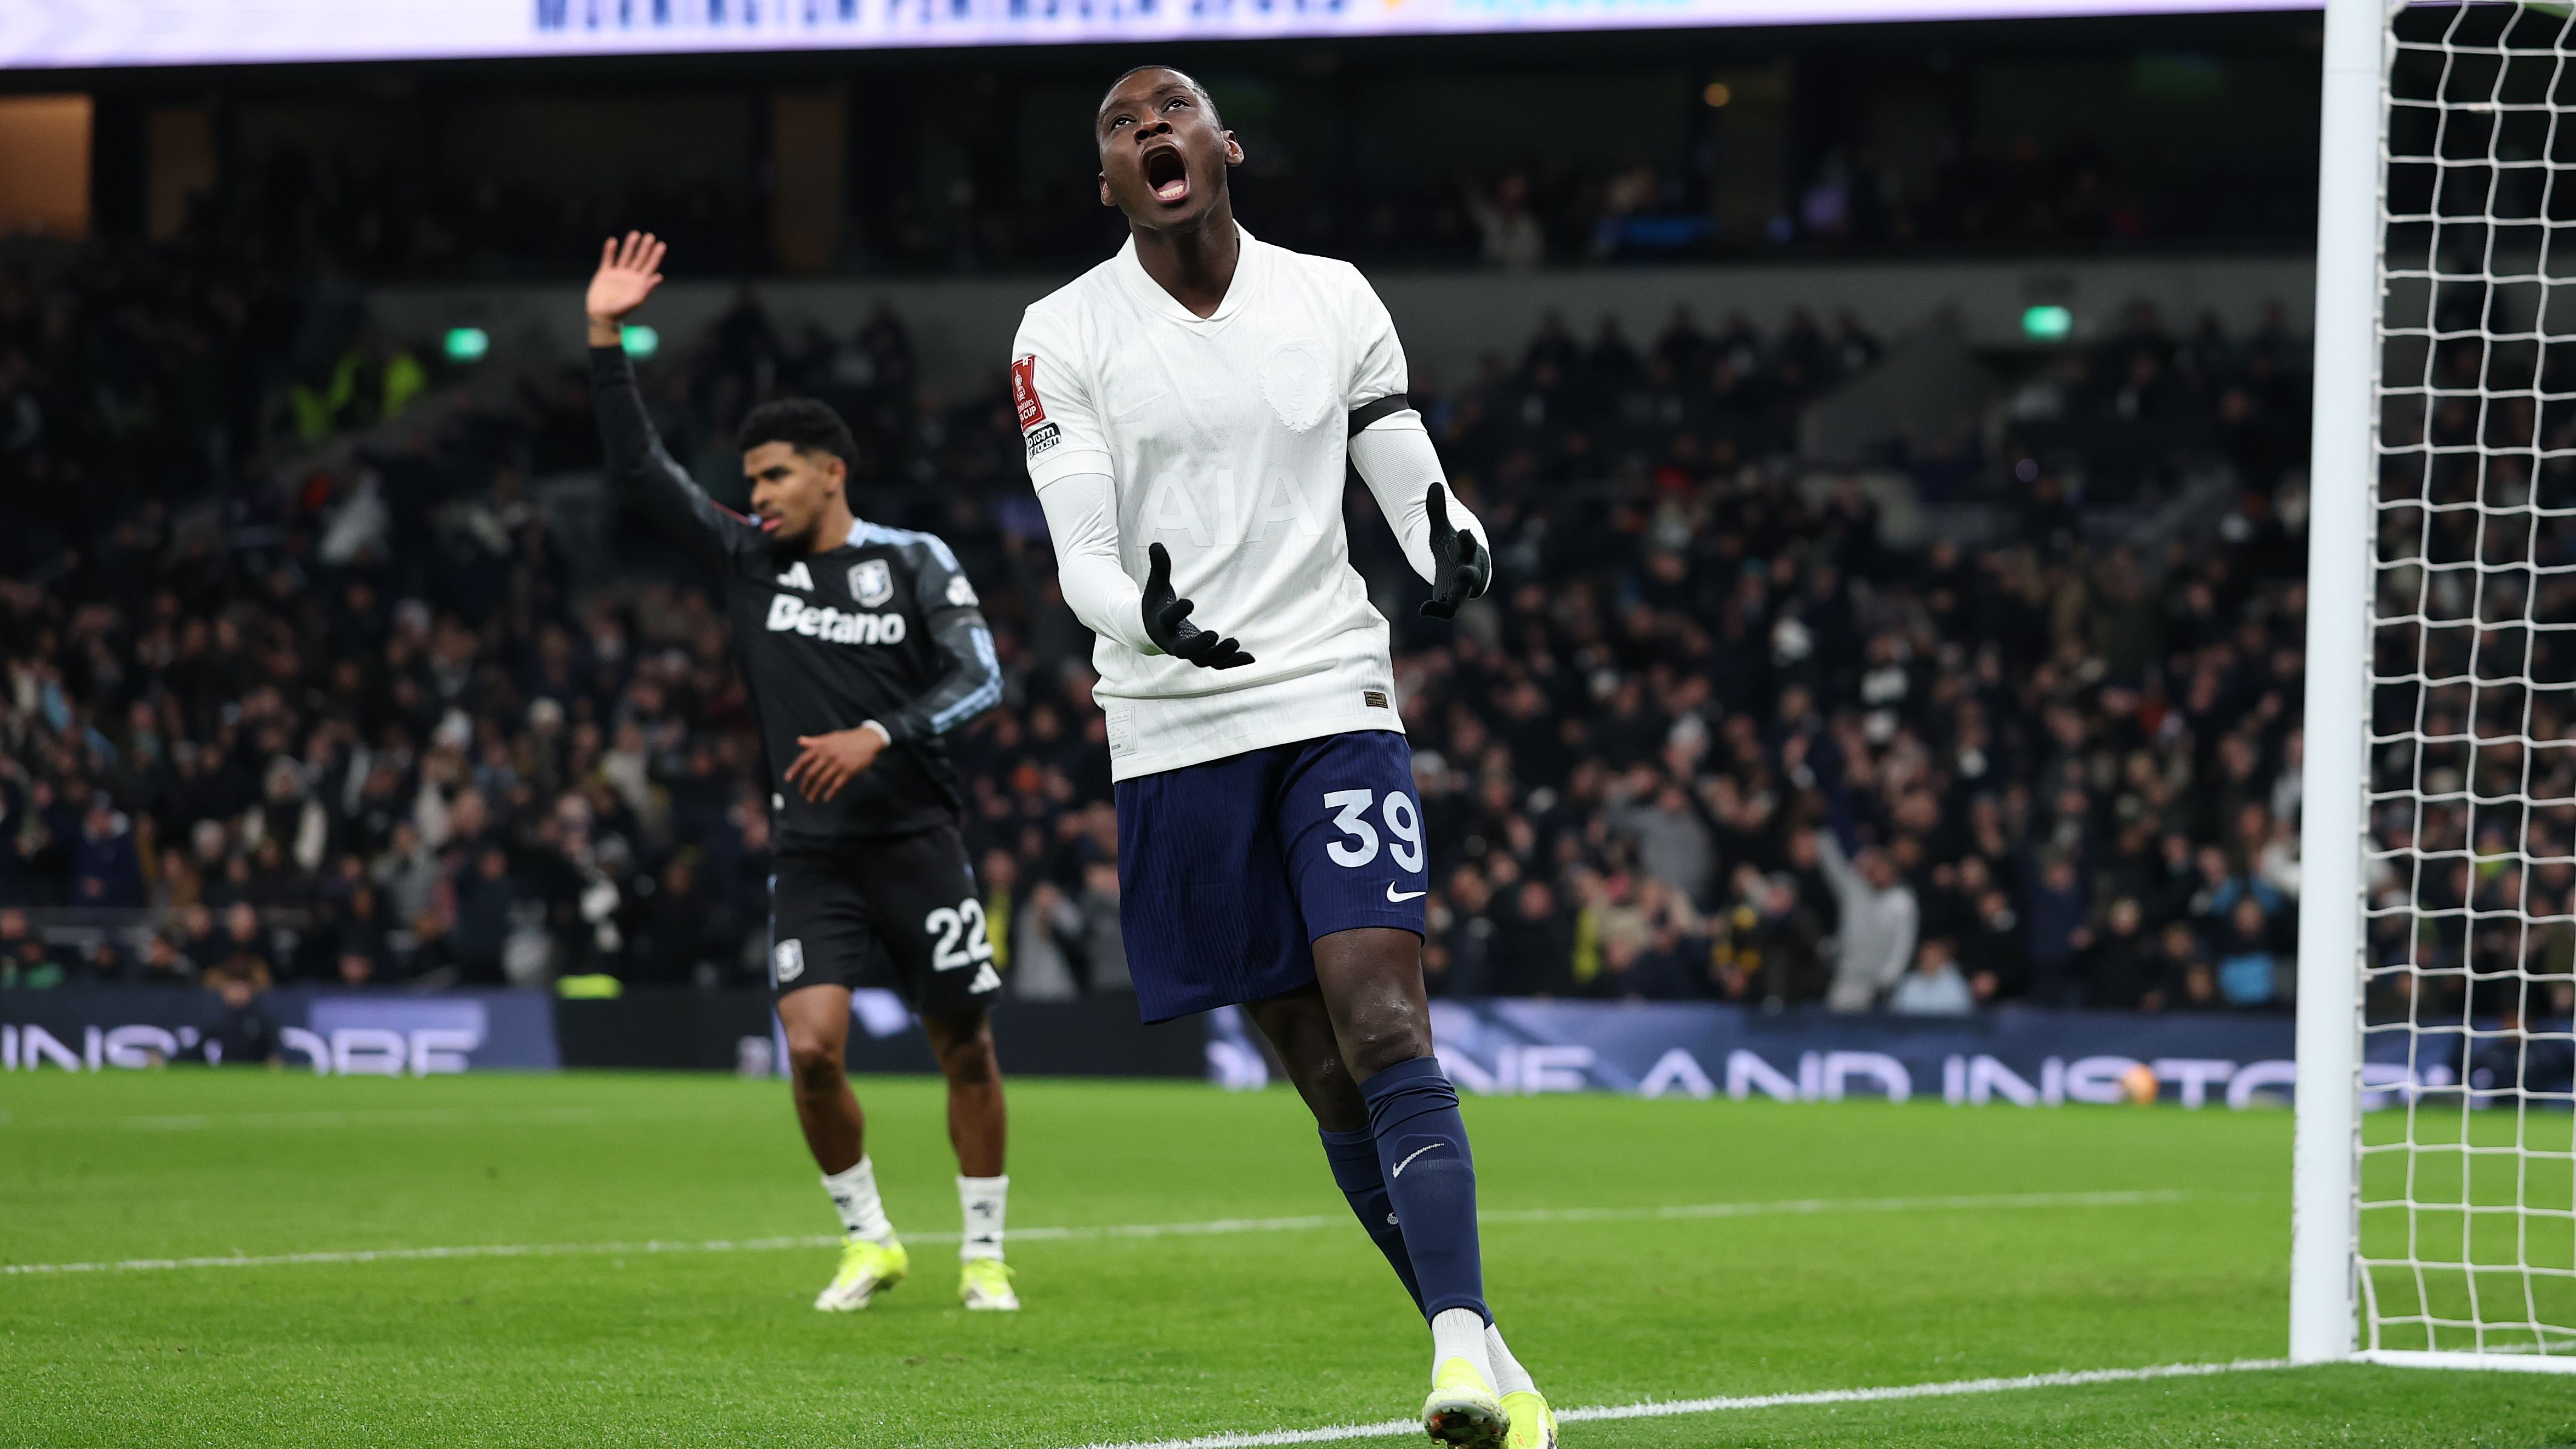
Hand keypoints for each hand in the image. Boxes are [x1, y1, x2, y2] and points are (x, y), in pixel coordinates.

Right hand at [586, 232, 665, 344]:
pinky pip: (608, 259)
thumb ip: (646, 289)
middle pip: (639, 258)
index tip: (662, 245)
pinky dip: (610, 251)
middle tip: (650, 236)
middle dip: (645, 248)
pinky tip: (612, 241)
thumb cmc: (620, 311)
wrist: (602, 315)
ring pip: (625, 256)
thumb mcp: (635, 301)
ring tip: (635, 234)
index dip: (656, 256)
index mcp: (640, 283)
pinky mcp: (604, 273)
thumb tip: (659, 276)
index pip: (650, 266)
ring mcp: (617, 273)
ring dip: (630, 245)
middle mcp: (630, 276)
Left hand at [782, 725, 885, 802]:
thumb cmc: (848, 739)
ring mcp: (838, 764)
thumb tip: (799, 741)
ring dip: (815, 791)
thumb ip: (814, 741)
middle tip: (802, 793)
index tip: (788, 779)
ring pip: (822, 781)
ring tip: (811, 799)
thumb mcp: (830, 738)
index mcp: (821, 747)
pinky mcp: (848, 771)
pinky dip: (830, 793)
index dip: (794, 770)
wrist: (868, 740)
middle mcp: (828, 755)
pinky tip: (826, 799)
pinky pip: (836, 785)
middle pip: (811, 773)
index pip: (803, 760)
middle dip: (805, 785)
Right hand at [1141, 542, 1254, 669]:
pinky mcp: (1201, 655)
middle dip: (1199, 645)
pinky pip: (1217, 664)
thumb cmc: (1157, 604)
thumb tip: (1156, 544)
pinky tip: (1250, 657)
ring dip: (1219, 655)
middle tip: (1214, 635)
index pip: (1167, 621)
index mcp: (1161, 625)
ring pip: (1203, 661)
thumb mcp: (1157, 586)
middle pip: (1185, 651)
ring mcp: (1188, 652)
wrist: (1150, 631)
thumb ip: (1159, 568)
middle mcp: (1173, 643)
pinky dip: (1233, 662)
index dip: (1177, 613)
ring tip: (1235, 643)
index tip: (1189, 601)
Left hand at [1418, 483, 1489, 618]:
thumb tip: (1434, 484)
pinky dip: (1437, 610)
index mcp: (1468, 552)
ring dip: (1453, 598)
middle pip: (1472, 575)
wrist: (1459, 568)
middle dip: (1468, 574)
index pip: (1470, 545)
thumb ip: (1437, 509)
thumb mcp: (1441, 528)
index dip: (1468, 540)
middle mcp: (1468, 571)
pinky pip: (1447, 610)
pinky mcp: (1450, 600)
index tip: (1465, 531)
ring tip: (1442, 600)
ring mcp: (1460, 588)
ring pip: (1461, 597)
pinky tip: (1424, 609)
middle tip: (1463, 572)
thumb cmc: (1451, 546)